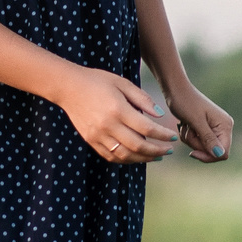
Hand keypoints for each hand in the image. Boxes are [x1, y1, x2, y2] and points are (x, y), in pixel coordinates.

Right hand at [58, 69, 180, 163]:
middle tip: (169, 150)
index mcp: (118, 109)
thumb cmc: (98, 81)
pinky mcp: (91, 140)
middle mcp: (108, 125)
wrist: (68, 87)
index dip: (163, 135)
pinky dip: (127, 160)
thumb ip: (142, 99)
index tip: (173, 136)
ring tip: (156, 157)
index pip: (147, 128)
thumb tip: (160, 115)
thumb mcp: (122, 83)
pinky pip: (111, 156)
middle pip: (138, 145)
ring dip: (144, 159)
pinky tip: (137, 156)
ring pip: (125, 155)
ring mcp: (98, 135)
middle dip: (157, 151)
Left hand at [162, 82, 235, 163]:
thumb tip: (220, 154)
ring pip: (203, 147)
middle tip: (188, 130)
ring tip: (186, 126)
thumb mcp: (196, 122)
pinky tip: (185, 126)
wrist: (176, 89)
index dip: (208, 156)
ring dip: (190, 140)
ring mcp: (215, 128)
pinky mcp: (206, 128)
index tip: (192, 152)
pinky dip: (189, 137)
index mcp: (225, 125)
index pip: (223, 153)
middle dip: (196, 145)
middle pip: (212, 152)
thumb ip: (208, 139)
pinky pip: (198, 142)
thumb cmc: (185, 102)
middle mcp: (223, 127)